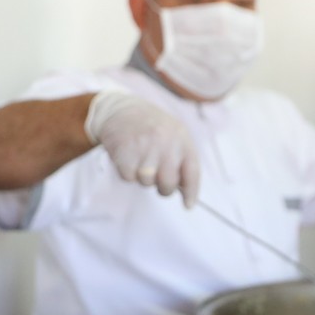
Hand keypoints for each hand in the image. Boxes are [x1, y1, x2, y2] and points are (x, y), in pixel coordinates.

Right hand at [85, 89, 200, 205]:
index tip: (188, 205)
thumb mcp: (174, 136)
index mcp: (181, 138)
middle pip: (168, 184)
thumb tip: (187, 195)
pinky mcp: (124, 152)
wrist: (122, 109)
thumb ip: (182, 160)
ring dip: (144, 178)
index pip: (192, 172)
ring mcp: (144, 146)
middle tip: (158, 180)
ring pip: (147, 182)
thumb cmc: (152, 128)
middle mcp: (165, 142)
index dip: (191, 192)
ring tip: (142, 163)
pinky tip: (129, 158)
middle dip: (163, 189)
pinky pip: (129, 178)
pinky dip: (128, 173)